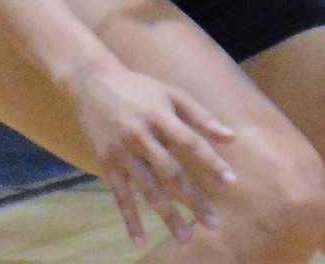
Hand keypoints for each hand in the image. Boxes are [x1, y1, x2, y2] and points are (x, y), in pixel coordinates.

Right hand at [62, 58, 237, 247]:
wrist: (92, 82)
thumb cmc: (139, 88)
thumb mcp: (170, 93)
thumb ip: (200, 115)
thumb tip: (231, 137)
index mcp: (159, 115)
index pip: (190, 142)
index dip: (211, 162)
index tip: (231, 181)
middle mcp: (141, 135)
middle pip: (171, 173)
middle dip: (193, 199)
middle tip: (213, 224)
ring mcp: (122, 152)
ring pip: (148, 190)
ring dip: (167, 215)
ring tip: (185, 238)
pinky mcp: (107, 164)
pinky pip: (120, 197)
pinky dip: (129, 220)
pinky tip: (139, 242)